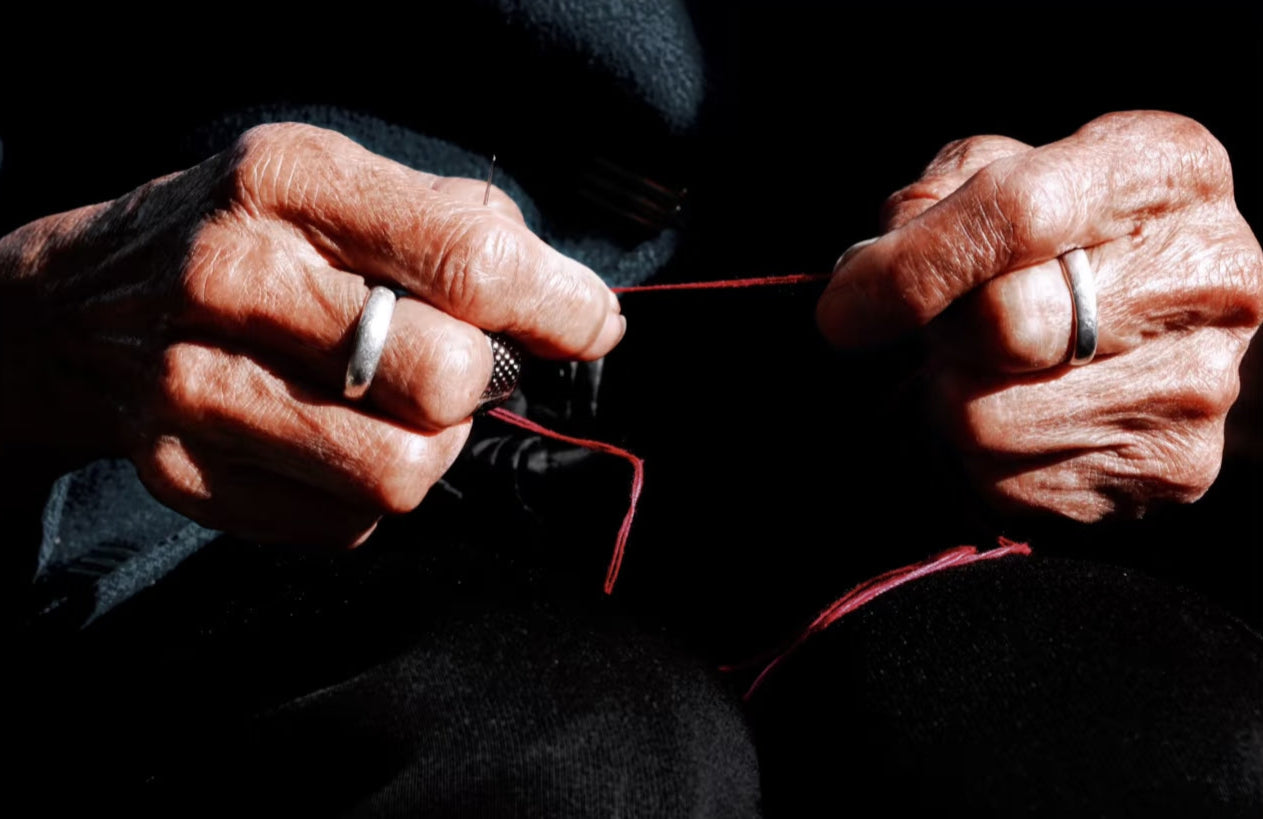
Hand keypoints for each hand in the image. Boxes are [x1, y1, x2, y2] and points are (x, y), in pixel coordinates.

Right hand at [0, 123, 623, 544]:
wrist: (83, 307)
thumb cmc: (249, 237)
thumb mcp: (339, 180)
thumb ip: (459, 225)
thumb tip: (577, 309)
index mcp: (289, 183)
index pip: (471, 258)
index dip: (560, 305)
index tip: (589, 323)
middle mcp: (233, 281)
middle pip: (445, 377)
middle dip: (480, 380)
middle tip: (453, 361)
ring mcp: (196, 389)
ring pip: (402, 472)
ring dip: (429, 447)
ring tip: (392, 406)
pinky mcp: (184, 477)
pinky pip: (347, 525)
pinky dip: (365, 492)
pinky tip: (333, 439)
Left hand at [817, 111, 1262, 520]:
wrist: (1149, 322)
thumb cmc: (1053, 233)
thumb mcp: (997, 173)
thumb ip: (934, 201)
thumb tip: (870, 279)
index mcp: (1168, 169)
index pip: (1020, 213)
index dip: (915, 265)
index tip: (843, 307)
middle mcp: (1206, 274)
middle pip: (1006, 325)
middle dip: (938, 333)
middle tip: (935, 329)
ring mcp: (1199, 381)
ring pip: (990, 420)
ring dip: (951, 400)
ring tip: (985, 370)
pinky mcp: (1172, 470)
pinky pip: (1014, 483)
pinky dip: (983, 460)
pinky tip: (1016, 416)